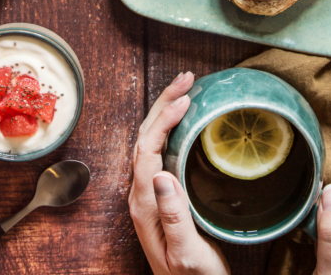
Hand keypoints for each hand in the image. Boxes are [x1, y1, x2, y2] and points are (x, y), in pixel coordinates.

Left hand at [129, 72, 229, 274]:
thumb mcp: (187, 254)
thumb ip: (174, 216)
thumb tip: (162, 174)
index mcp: (145, 204)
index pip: (148, 149)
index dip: (165, 120)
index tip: (186, 99)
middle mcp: (142, 194)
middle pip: (145, 136)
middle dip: (164, 102)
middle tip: (187, 77)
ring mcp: (150, 193)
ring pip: (151, 139)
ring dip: (165, 109)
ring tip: (186, 87)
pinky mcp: (162, 194)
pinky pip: (161, 149)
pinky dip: (171, 126)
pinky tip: (185, 118)